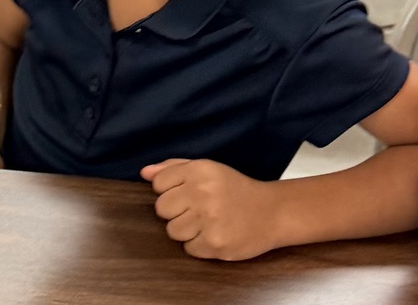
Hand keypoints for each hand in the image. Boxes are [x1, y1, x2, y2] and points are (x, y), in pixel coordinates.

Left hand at [141, 158, 277, 260]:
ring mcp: (209, 219)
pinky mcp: (215, 243)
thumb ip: (174, 168)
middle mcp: (202, 192)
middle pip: (161, 208)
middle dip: (176, 211)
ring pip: (172, 231)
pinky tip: (215, 234)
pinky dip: (199, 245)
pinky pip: (189, 248)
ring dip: (187, 230)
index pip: (159, 184)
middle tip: (197, 210)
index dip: (170, 191)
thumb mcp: (208, 169)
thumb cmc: (235, 189)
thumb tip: (144, 173)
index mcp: (199, 170)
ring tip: (207, 223)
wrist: (272, 212)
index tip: (187, 193)